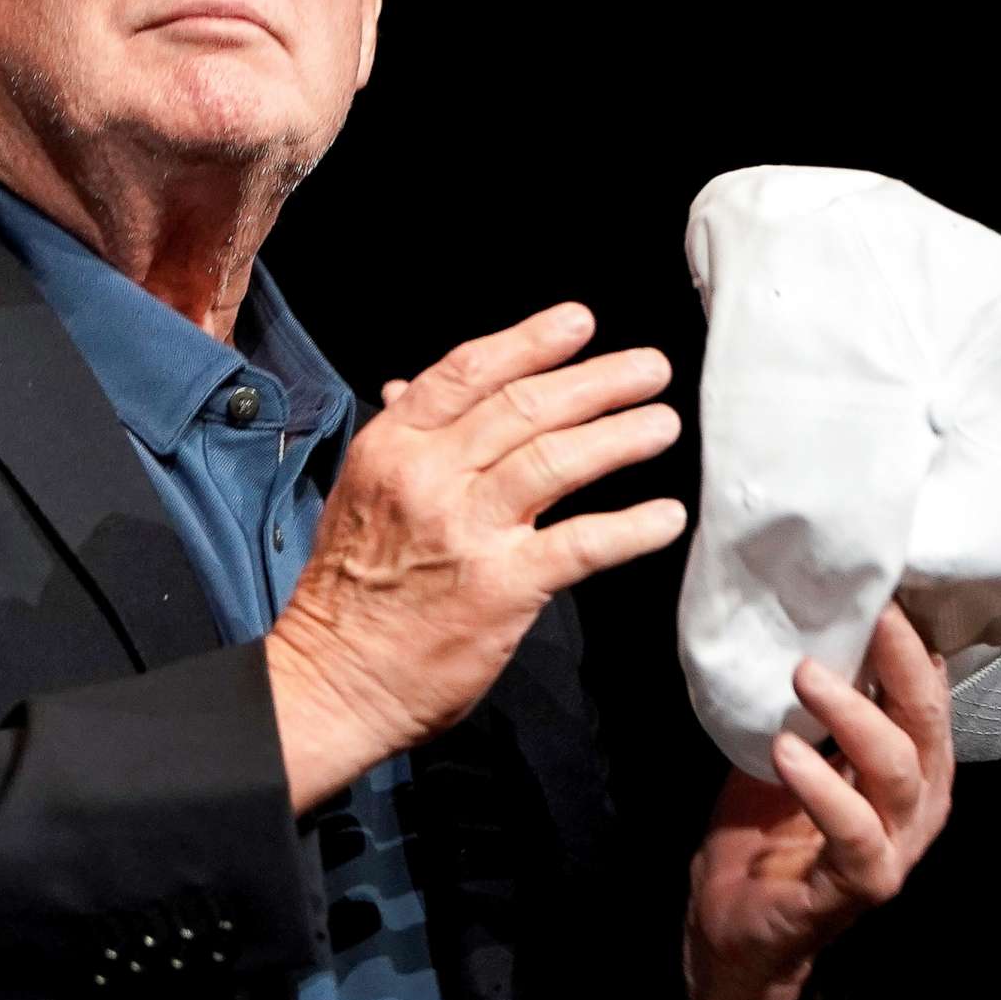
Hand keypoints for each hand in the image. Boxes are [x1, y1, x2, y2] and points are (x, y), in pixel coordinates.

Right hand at [266, 302, 685, 810]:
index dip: (529, 341)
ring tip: (662, 423)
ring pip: (556, 460)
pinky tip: (666, 516)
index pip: (466, 373)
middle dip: (596, 381)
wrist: (334, 677)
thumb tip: (413, 385)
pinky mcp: (502, 587)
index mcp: (391, 447)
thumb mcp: (361, 494)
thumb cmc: (349, 590)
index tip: (578, 322)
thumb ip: (400, 439)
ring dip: (620, 436)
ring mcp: (466, 530)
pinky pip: (580, 544)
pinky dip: (630, 527)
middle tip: (649, 368)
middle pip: (524, 408)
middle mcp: (427, 477)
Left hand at [685, 599, 956, 999]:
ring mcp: (893, 851)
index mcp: (903, 769)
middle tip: (859, 613)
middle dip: (897, 663)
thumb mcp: (778, 751)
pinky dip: (823, 792)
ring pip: (900, 774)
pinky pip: (855, 839)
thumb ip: (798, 703)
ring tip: (804, 675)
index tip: (881, 582)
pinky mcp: (858, 890)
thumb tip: (788, 621)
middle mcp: (914, 807)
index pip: (923, 693)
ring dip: (855, 718)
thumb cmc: (760, 838)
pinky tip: (786, 753)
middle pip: (926, 724)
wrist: (733, 934)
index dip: (909, 639)